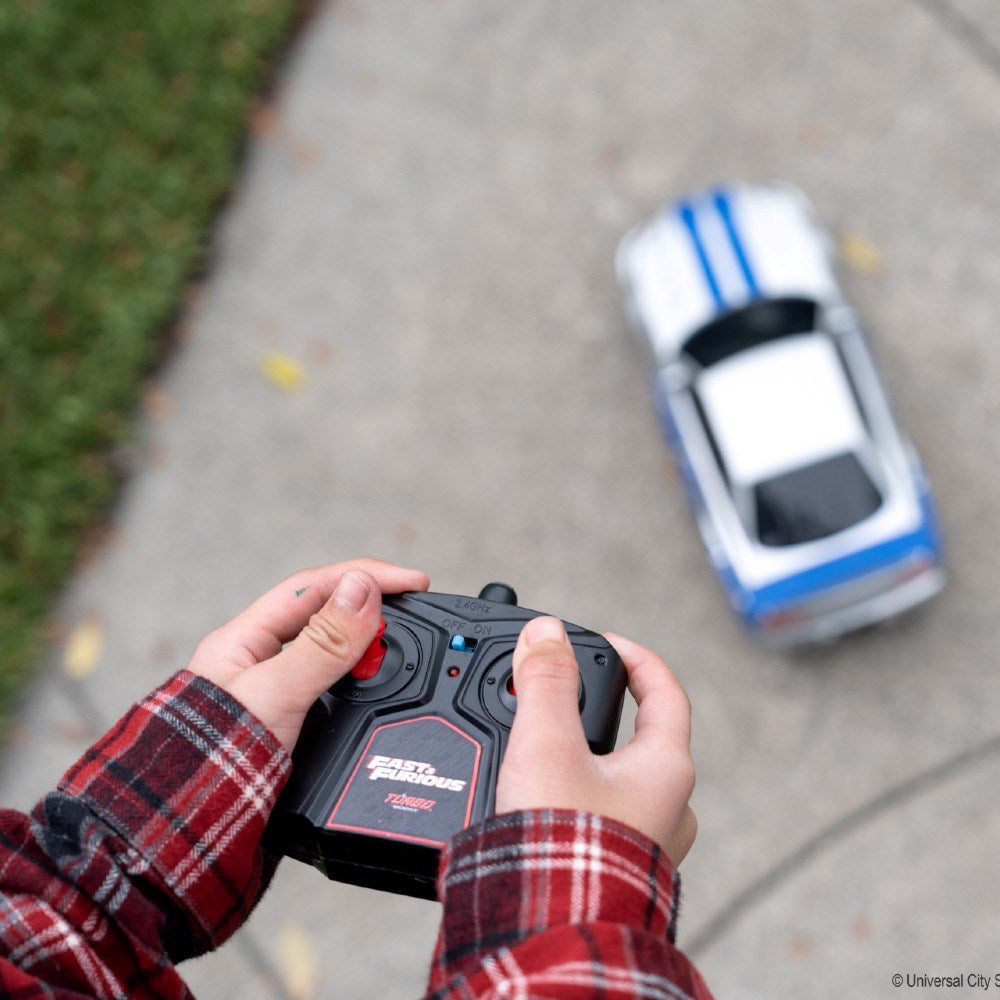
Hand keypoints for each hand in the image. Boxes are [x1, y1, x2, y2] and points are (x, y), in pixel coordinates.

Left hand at [186, 558, 429, 752]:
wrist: (194, 835)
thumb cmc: (210, 763)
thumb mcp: (276, 693)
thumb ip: (323, 643)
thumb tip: (363, 590)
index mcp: (243, 641)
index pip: (313, 588)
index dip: (365, 577)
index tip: (412, 583)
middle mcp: (258, 664)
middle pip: (325, 618)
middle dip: (370, 611)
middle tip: (413, 617)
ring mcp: (275, 698)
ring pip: (332, 658)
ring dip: (366, 651)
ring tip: (401, 652)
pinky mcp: (291, 732)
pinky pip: (334, 696)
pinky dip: (362, 690)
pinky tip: (378, 693)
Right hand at [495, 617, 697, 864]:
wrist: (553, 929)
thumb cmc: (565, 845)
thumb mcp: (547, 743)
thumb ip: (545, 681)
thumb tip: (546, 633)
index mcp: (666, 768)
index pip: (665, 691)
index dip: (635, 657)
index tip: (604, 642)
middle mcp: (670, 806)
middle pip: (644, 736)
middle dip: (604, 709)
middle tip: (563, 696)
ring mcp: (648, 841)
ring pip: (624, 780)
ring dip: (589, 755)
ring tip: (545, 746)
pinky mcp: (619, 867)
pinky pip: (606, 815)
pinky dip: (579, 794)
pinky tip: (543, 797)